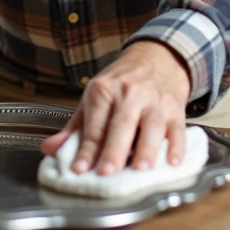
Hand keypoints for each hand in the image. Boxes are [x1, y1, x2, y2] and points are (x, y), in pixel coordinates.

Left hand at [40, 41, 191, 175]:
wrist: (157, 57)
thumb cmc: (123, 82)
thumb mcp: (95, 96)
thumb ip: (75, 126)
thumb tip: (51, 148)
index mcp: (104, 90)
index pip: (94, 125)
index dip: (86, 149)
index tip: (79, 168)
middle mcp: (130, 93)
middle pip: (121, 125)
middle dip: (113, 150)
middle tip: (106, 172)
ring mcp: (155, 101)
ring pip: (151, 127)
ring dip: (147, 149)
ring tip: (140, 169)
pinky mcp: (175, 109)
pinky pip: (178, 129)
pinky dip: (176, 146)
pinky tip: (172, 161)